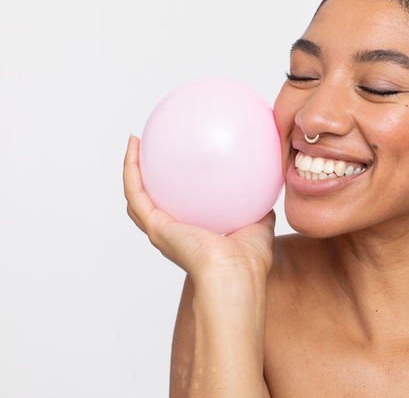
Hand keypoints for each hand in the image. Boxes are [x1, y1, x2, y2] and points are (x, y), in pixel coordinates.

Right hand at [123, 135, 275, 279]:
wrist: (235, 276)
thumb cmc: (250, 262)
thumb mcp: (260, 226)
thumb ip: (260, 208)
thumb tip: (266, 188)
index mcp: (194, 235)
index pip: (178, 211)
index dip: (173, 192)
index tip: (175, 167)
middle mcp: (173, 234)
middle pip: (151, 204)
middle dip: (146, 179)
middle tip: (148, 150)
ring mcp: (160, 231)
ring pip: (136, 197)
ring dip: (130, 169)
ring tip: (134, 143)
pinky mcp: (154, 226)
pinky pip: (135, 192)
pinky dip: (130, 169)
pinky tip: (134, 146)